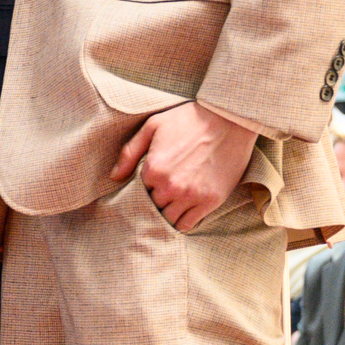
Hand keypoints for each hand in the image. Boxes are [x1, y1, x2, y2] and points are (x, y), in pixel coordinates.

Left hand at [111, 102, 254, 231]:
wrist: (229, 119)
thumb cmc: (189, 119)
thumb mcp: (153, 126)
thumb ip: (129, 152)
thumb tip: (114, 177)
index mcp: (153, 169)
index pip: (137, 192)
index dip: (144, 187)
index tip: (152, 181)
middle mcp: (170, 186)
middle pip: (153, 207)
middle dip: (156, 200)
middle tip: (165, 190)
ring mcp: (191, 196)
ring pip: (169, 219)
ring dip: (168, 212)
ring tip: (174, 200)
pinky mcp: (210, 201)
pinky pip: (189, 224)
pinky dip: (184, 221)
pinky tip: (185, 210)